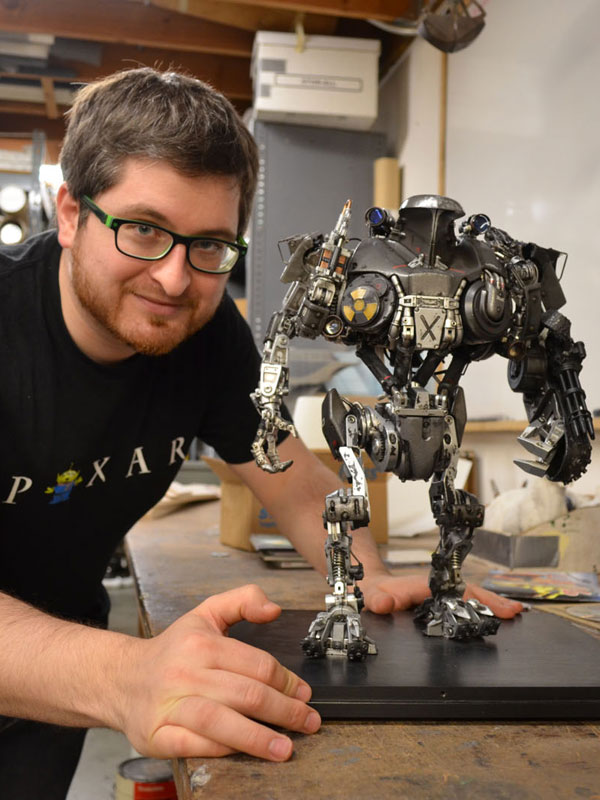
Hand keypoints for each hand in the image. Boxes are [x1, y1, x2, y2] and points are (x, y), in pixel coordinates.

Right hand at [115, 584, 319, 760]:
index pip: (257, 665)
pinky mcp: (157, 734)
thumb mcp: (205, 614)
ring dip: (258, 738)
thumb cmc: (172, 650)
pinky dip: (222, 750)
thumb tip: (273, 609)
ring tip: (285, 748)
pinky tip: (244, 752)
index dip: (287, 682)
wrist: (120, 678)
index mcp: (201, 644)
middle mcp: (185, 673)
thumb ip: (243, 600)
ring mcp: (170, 705)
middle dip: (285, 711)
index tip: (303, 694)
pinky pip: (195, 745)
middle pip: (247, 694)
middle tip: (308, 721)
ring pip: (222, 722)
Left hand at [359, 573, 522, 618]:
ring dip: (491, 604)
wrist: (367, 588)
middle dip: (493, 600)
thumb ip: (376, 600)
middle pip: (469, 591)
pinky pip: (463, 604)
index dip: (478, 599)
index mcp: (424, 586)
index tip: (499, 608)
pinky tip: (495, 618)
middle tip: (516, 611)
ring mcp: (438, 594)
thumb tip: (384, 604)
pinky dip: (481, 609)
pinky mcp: (438, 602)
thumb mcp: (369, 596)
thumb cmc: (370, 593)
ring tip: (514, 613)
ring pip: (469, 597)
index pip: (456, 591)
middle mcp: (435, 587)